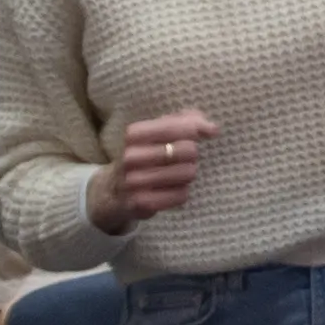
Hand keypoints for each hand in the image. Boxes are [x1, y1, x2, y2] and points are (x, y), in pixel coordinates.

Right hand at [89, 109, 216, 232]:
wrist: (112, 191)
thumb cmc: (145, 154)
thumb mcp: (157, 132)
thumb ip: (185, 121)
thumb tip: (212, 128)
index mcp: (133, 134)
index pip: (175, 126)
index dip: (197, 128)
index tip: (209, 132)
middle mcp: (130, 157)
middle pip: (187, 150)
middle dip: (193, 154)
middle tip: (186, 158)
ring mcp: (134, 181)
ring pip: (187, 173)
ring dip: (189, 173)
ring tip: (179, 173)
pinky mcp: (141, 203)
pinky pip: (181, 195)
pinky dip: (182, 192)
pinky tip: (172, 189)